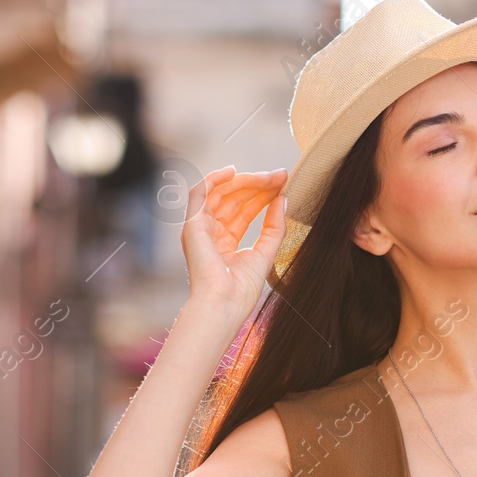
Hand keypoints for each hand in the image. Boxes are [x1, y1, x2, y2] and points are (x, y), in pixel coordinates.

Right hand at [181, 166, 287, 314]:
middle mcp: (210, 233)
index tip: (283, 184)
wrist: (224, 304)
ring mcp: (199, 228)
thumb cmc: (241, 290)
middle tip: (280, 176)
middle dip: (257, 185)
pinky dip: (214, 179)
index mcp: (225, 243)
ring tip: (268, 177)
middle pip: (234, 200)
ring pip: (220, 193)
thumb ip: (275, 226)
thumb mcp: (265, 253)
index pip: (244, 212)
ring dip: (245, 181)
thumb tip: (283, 199)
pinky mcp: (192, 225)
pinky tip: (234, 171)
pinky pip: (200, 193)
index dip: (263, 196)